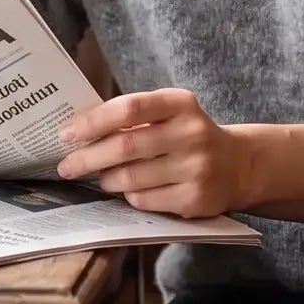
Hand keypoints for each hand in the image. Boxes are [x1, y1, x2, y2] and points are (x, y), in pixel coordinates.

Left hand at [58, 89, 254, 217]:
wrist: (238, 165)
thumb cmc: (187, 136)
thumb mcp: (169, 114)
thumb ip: (131, 117)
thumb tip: (77, 130)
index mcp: (180, 103)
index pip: (129, 108)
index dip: (92, 121)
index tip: (65, 134)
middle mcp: (191, 133)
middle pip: (125, 146)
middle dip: (88, 158)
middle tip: (66, 166)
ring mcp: (196, 168)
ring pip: (131, 178)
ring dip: (107, 179)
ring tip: (101, 177)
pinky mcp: (196, 199)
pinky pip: (145, 200)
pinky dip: (129, 196)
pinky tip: (130, 190)